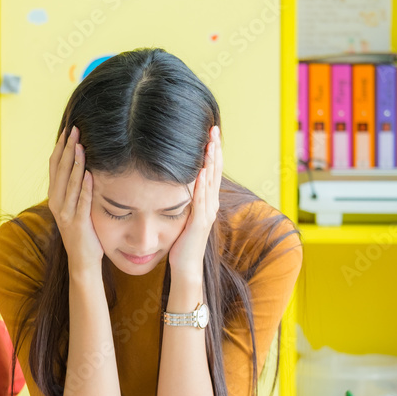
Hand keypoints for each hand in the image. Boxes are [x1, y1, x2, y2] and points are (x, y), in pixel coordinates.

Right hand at [48, 127, 102, 273]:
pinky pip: (82, 202)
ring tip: (80, 146)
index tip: (67, 130)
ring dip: (76, 164)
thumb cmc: (82, 231)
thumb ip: (75, 188)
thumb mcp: (74, 206)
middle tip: (75, 130)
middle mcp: (57, 203)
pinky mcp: (79, 223)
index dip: (60, 148)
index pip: (55, 167)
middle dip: (68, 149)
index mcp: (55, 197)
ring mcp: (67, 214)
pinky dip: (86, 188)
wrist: (82, 260)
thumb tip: (83, 164)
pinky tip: (90, 174)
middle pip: (61, 171)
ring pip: (70, 184)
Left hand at [169, 126, 221, 276]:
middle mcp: (211, 204)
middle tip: (214, 129)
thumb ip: (186, 198)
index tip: (211, 133)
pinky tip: (201, 172)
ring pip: (211, 183)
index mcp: (207, 201)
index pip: (212, 171)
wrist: (185, 266)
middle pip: (215, 171)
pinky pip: (201, 201)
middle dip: (215, 149)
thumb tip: (181, 180)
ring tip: (211, 144)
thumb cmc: (182, 242)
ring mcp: (207, 213)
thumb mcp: (184, 214)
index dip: (213, 151)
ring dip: (211, 163)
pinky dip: (201, 186)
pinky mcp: (199, 223)